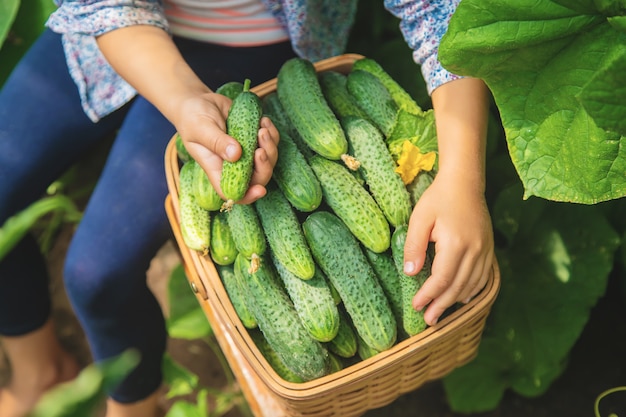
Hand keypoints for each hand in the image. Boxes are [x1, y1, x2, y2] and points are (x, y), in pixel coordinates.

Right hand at [175, 92, 279, 203]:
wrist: (198, 101)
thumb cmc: (192, 117)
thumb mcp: (201, 128)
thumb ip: (217, 142)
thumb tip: (236, 155)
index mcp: (217, 168)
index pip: (234, 192)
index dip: (249, 195)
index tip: (260, 189)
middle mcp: (233, 164)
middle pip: (257, 178)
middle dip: (265, 166)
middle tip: (261, 147)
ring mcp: (245, 152)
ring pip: (267, 160)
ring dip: (270, 147)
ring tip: (262, 128)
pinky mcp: (252, 138)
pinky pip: (270, 142)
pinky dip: (272, 133)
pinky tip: (264, 121)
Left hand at [403, 172, 493, 325]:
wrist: (464, 183)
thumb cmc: (438, 199)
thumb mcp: (419, 219)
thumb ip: (414, 246)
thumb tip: (411, 273)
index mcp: (455, 243)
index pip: (441, 279)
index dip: (428, 295)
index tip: (416, 305)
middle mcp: (475, 250)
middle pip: (457, 287)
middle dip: (441, 305)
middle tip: (428, 320)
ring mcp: (485, 250)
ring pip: (472, 284)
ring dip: (456, 301)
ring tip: (441, 313)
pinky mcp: (489, 248)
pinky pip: (483, 276)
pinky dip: (473, 290)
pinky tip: (462, 298)